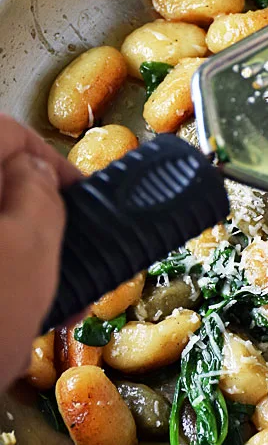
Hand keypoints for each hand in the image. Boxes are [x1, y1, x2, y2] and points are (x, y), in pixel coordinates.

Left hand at [0, 115, 80, 391]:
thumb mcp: (30, 248)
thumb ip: (42, 193)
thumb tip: (36, 173)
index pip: (6, 133)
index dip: (50, 157)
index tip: (82, 193)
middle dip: (34, 212)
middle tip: (69, 246)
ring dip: (18, 249)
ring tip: (53, 293)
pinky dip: (0, 275)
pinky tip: (21, 311)